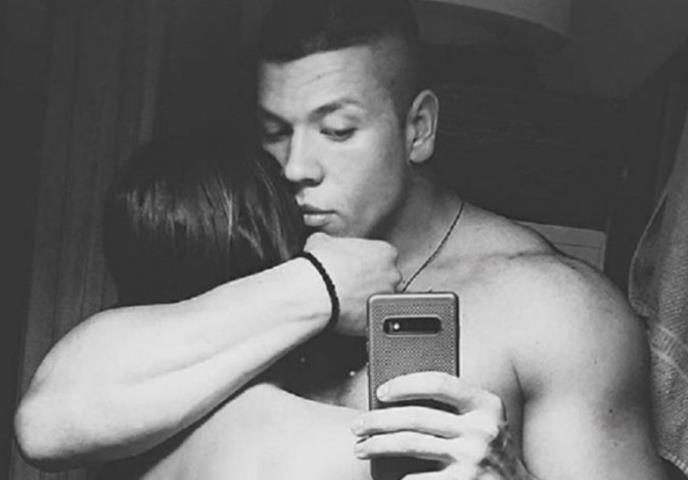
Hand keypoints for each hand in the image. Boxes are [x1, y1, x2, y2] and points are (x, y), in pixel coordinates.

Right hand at [304, 232, 401, 335]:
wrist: (315, 292)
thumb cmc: (322, 266)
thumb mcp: (322, 241)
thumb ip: (332, 242)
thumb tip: (325, 244)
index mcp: (384, 252)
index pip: (384, 255)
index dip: (367, 260)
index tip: (355, 264)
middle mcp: (391, 275)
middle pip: (386, 278)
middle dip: (370, 281)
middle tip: (350, 282)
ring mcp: (386, 298)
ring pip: (379, 300)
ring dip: (366, 299)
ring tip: (345, 299)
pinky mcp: (376, 319)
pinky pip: (370, 318)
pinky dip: (359, 317)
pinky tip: (344, 312)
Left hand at [351, 372, 532, 478]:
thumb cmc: (488, 450)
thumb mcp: (481, 421)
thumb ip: (453, 406)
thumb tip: (396, 397)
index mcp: (487, 404)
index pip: (439, 382)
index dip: (405, 383)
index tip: (381, 391)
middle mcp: (482, 429)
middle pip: (416, 416)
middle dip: (379, 420)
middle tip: (358, 425)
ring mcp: (473, 458)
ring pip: (410, 444)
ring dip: (377, 445)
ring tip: (362, 447)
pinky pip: (417, 477)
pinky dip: (397, 476)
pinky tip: (386, 475)